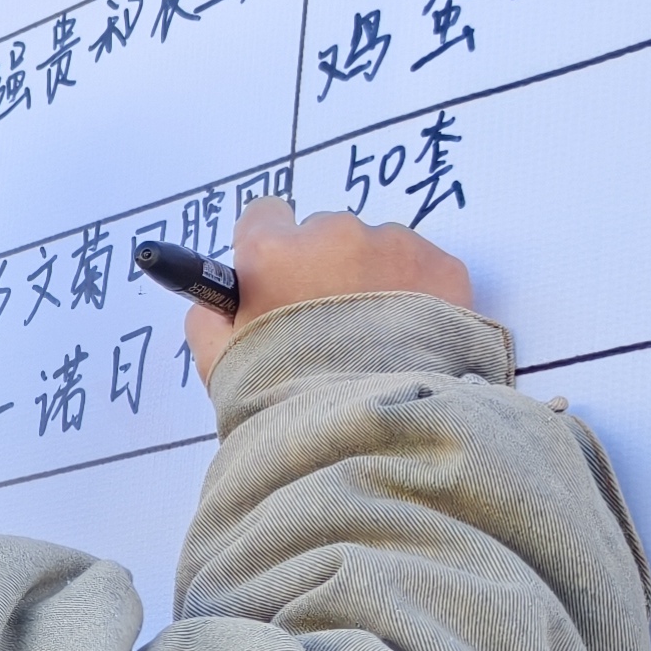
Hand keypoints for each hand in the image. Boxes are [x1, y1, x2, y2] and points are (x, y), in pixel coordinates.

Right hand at [185, 199, 474, 382]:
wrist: (374, 435)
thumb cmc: (291, 405)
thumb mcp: (222, 368)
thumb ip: (209, 319)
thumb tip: (215, 299)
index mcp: (272, 252)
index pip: (264, 216)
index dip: (271, 253)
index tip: (278, 280)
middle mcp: (333, 236)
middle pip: (325, 235)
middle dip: (326, 271)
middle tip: (331, 330)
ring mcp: (393, 247)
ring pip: (379, 251)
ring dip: (375, 284)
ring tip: (377, 346)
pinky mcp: (441, 268)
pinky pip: (424, 269)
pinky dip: (420, 298)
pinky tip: (410, 344)